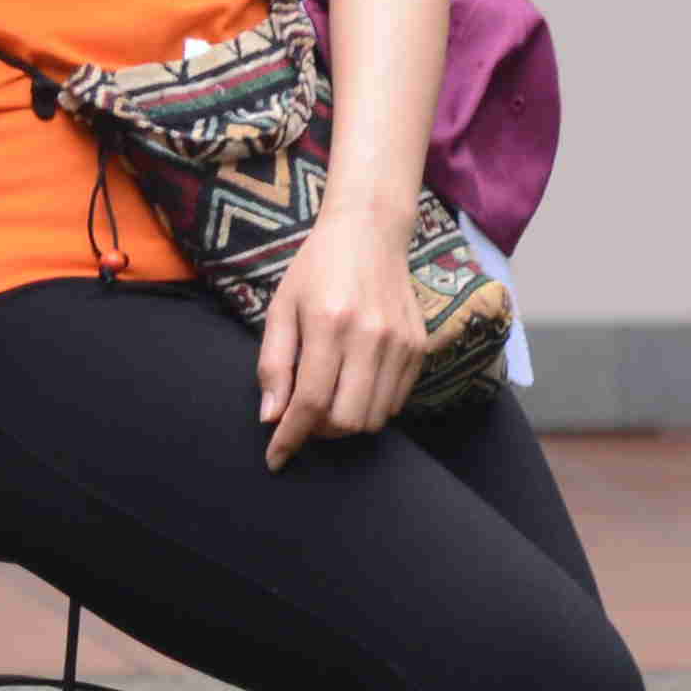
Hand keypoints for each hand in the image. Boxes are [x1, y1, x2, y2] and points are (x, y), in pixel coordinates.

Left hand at [256, 209, 426, 467]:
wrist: (369, 232)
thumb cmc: (316, 268)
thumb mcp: (281, 308)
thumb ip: (273, 364)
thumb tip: (271, 418)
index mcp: (329, 323)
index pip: (310, 402)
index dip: (291, 437)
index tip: (276, 458)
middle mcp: (370, 336)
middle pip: (347, 421)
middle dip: (319, 433)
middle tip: (303, 420)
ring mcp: (401, 343)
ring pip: (375, 419)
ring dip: (345, 424)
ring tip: (327, 402)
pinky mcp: (419, 347)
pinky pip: (396, 403)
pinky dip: (371, 408)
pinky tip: (353, 386)